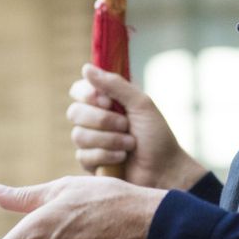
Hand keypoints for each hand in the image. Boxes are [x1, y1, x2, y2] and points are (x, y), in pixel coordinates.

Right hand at [67, 64, 207, 189]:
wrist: (164, 170)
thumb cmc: (157, 135)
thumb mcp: (141, 104)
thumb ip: (114, 85)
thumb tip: (85, 68)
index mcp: (106, 102)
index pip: (78, 90)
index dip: (87, 94)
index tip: (108, 101)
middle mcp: (95, 119)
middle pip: (74, 112)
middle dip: (103, 120)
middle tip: (126, 125)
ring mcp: (91, 142)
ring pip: (78, 135)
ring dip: (109, 139)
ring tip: (130, 144)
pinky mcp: (90, 163)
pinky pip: (83, 156)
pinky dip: (107, 155)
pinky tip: (122, 158)